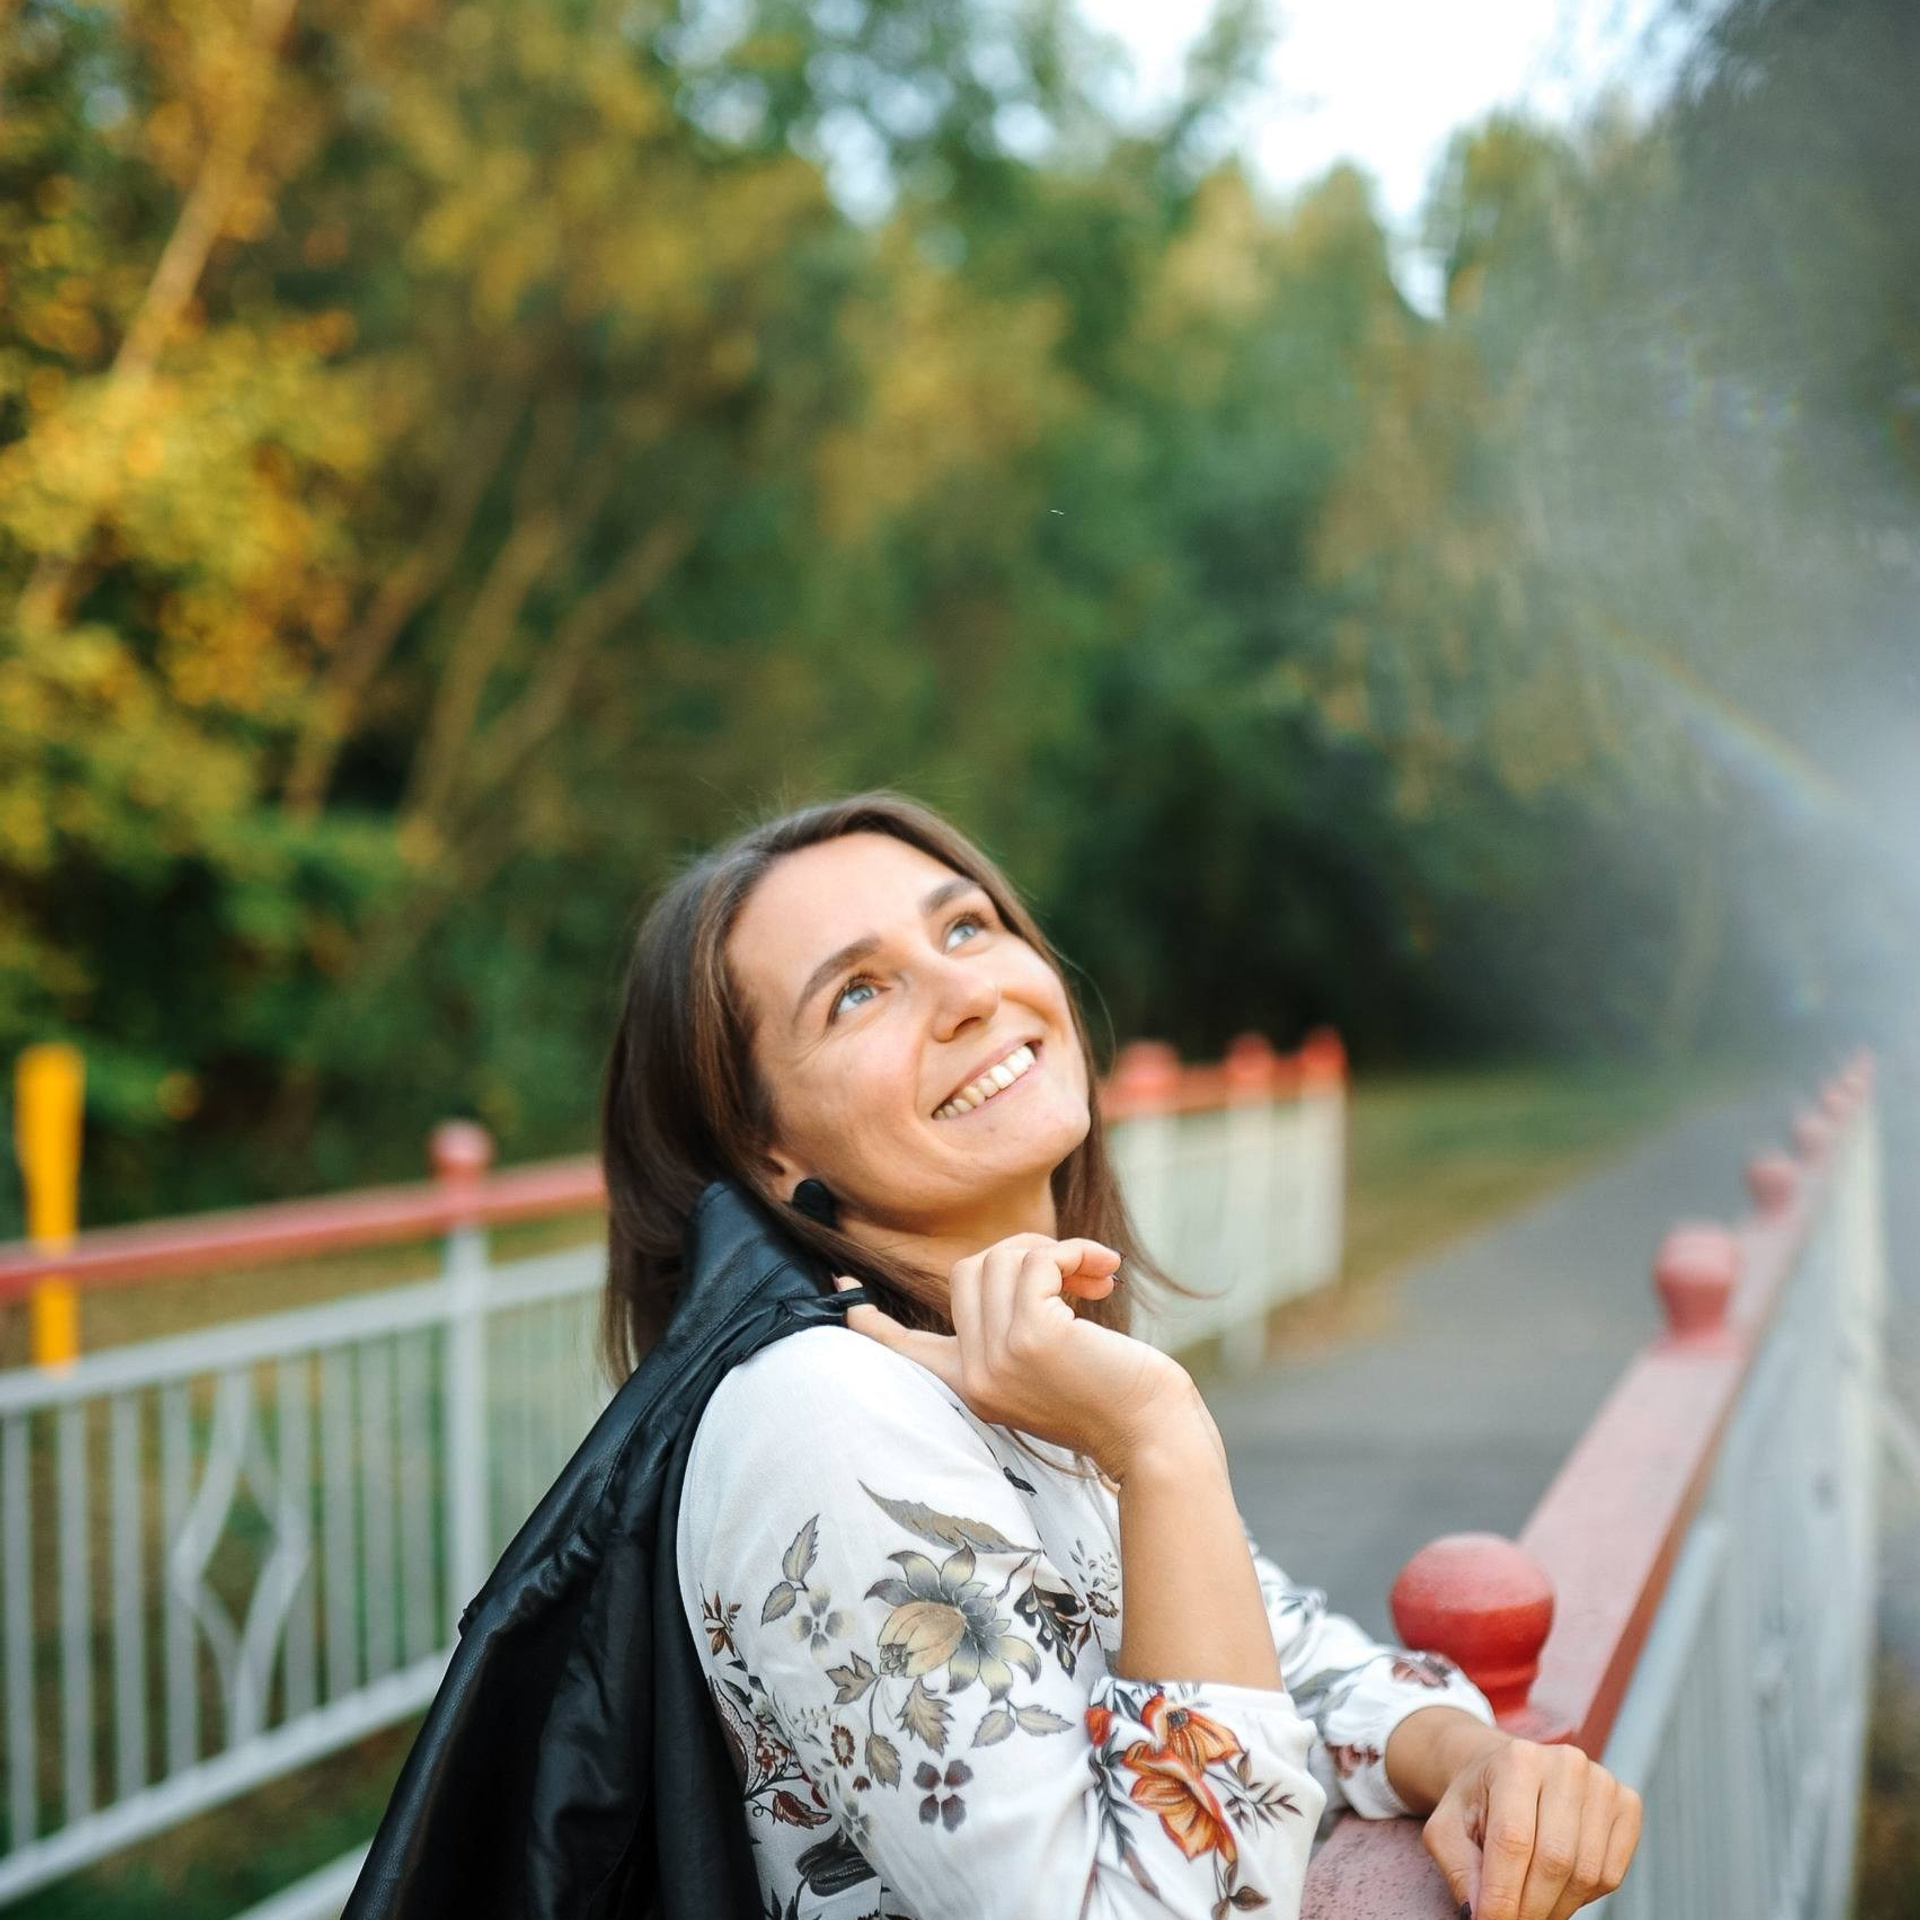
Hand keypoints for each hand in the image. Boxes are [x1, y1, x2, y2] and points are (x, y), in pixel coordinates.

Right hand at [830, 1232, 1196, 1478]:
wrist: (1155, 1437)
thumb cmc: (1117, 1399)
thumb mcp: (1047, 1370)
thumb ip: (1016, 1330)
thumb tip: (1004, 1266)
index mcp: (971, 1386)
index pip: (907, 1352)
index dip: (873, 1324)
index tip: (844, 1298)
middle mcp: (974, 1375)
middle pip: (968, 1270)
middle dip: (1023, 1253)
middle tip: (1076, 1270)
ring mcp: (999, 1357)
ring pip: (1002, 1258)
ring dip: (1055, 1250)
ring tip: (1096, 1271)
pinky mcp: (1032, 1337)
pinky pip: (1038, 1259)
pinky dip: (1073, 1251)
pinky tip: (1103, 1270)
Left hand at [1421, 1731, 1640, 1919]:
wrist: (1506, 1769)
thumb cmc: (1477, 1801)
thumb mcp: (1448, 1828)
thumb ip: (1461, 1871)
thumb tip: (1482, 1914)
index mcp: (1517, 1759)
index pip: (1514, 1839)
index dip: (1503, 1893)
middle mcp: (1566, 1764)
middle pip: (1555, 1860)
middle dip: (1530, 1907)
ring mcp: (1602, 1782)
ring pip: (1587, 1873)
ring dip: (1556, 1907)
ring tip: (1530, 1907)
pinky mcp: (1627, 1804)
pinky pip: (1611, 1874)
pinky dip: (1583, 1896)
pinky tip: (1557, 1888)